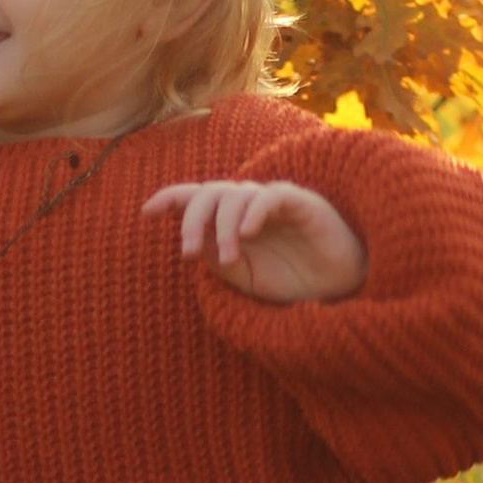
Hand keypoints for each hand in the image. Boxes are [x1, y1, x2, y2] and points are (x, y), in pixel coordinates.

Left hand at [144, 176, 367, 304]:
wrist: (335, 288)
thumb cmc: (290, 280)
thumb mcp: (244, 277)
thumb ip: (217, 258)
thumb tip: (192, 242)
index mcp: (230, 220)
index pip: (196, 197)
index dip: (170, 198)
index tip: (147, 212)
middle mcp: (247, 205)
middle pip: (209, 193)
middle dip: (190, 220)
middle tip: (187, 253)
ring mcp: (271, 201)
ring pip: (234, 195)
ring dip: (222, 227)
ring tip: (229, 258)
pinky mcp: (299, 201)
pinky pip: (269, 196)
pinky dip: (253, 212)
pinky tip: (246, 234)